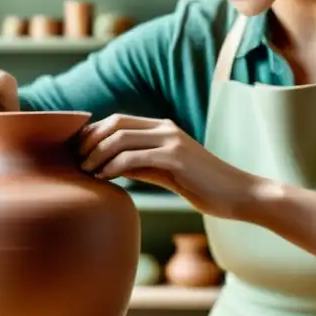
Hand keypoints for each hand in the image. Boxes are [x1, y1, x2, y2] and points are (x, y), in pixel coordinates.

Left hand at [77, 114, 259, 218]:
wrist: (238, 195)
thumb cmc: (204, 187)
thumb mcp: (166, 173)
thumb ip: (141, 165)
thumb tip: (110, 167)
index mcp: (164, 128)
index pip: (119, 120)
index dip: (94, 133)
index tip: (78, 151)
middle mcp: (166, 128)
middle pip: (116, 123)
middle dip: (90, 140)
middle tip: (77, 161)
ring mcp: (171, 140)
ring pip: (121, 138)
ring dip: (97, 154)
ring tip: (86, 171)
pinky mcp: (175, 157)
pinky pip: (133, 157)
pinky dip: (113, 166)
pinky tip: (104, 178)